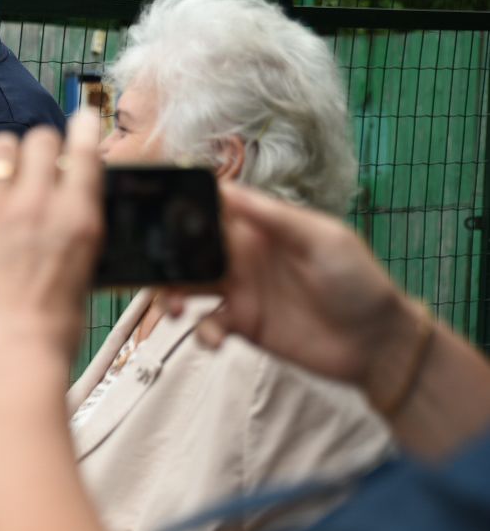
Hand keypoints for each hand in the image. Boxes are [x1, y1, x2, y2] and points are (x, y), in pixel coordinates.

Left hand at [0, 113, 103, 369]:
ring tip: (7, 173)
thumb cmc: (52, 326)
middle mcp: (40, 204)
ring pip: (2, 145)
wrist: (6, 353)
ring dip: (9, 153)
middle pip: (41, 139)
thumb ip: (77, 226)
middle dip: (44, 146)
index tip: (82, 118)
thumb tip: (73, 200)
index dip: (83, 127)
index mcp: (80, 218)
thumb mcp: (85, 270)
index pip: (85, 149)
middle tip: (40, 162)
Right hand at [172, 182, 414, 390]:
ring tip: (173, 310)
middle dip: (165, 258)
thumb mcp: (322, 239)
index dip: (182, 209)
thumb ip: (274, 217)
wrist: (376, 342)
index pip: (212, 211)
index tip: (155, 214)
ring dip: (170, 295)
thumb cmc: (358, 281)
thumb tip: (227, 188)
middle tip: (155, 270)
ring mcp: (240, 292)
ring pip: (187, 286)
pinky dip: (202, 333)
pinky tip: (215, 340)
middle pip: (188, 249)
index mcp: (259, 230)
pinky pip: (206, 325)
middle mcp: (243, 257)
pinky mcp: (242, 326)